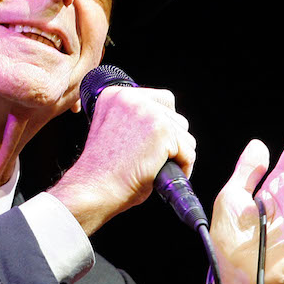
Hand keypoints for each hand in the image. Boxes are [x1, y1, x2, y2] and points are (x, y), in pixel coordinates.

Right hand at [49, 86, 196, 235]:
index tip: (155, 144)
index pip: (161, 99)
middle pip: (176, 117)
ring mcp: (148, 112)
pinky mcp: (162, 130)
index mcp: (115, 95)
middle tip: (156, 160)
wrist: (94, 188)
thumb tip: (165, 124)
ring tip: (158, 168)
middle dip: (172, 142)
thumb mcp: (113, 131)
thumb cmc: (102, 171)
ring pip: (185, 135)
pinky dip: (182, 168)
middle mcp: (131, 97)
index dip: (163, 124)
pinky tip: (163, 175)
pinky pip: (188, 152)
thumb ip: (133, 120)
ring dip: (177, 155)